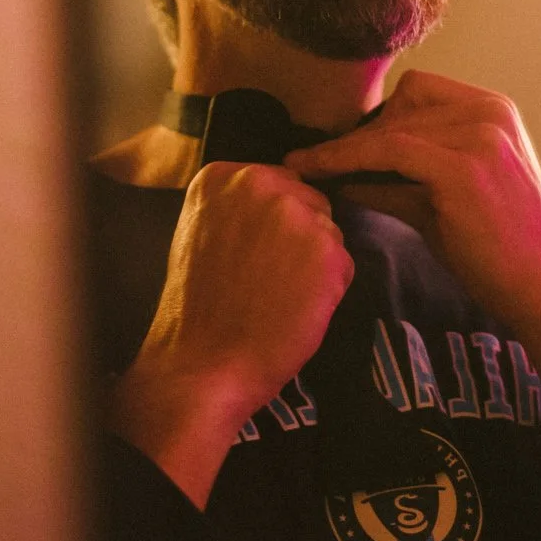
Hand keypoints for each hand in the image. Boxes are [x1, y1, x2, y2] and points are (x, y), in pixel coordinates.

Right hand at [113, 162, 353, 506]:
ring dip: (315, 262)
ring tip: (279, 295)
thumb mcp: (200, 231)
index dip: (271, 222)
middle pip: (308, 201)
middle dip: (298, 235)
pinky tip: (296, 309)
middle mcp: (261, 182)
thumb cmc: (196, 309)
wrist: (199, 364)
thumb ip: (237, 206)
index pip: (277, 182)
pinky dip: (328, 289)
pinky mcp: (328, 251)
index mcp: (222, 175)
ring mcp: (296, 214)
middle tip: (269, 277)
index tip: (252, 251)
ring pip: (328, 231)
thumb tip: (278, 202)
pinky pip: (344, 264)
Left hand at [288, 71, 540, 418]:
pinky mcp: (462, 168)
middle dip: (364, 132)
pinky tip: (319, 173)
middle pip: (403, 101)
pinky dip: (346, 160)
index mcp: (494, 111)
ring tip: (308, 170)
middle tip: (320, 162)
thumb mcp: (445, 198)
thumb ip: (401, 175)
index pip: (420, 90)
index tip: (345, 144)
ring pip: (389, 128)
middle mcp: (490, 113)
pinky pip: (386, 152)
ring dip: (346, 149)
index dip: (381, 117)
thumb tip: (342, 170)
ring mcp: (480, 136)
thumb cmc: (496, 251)